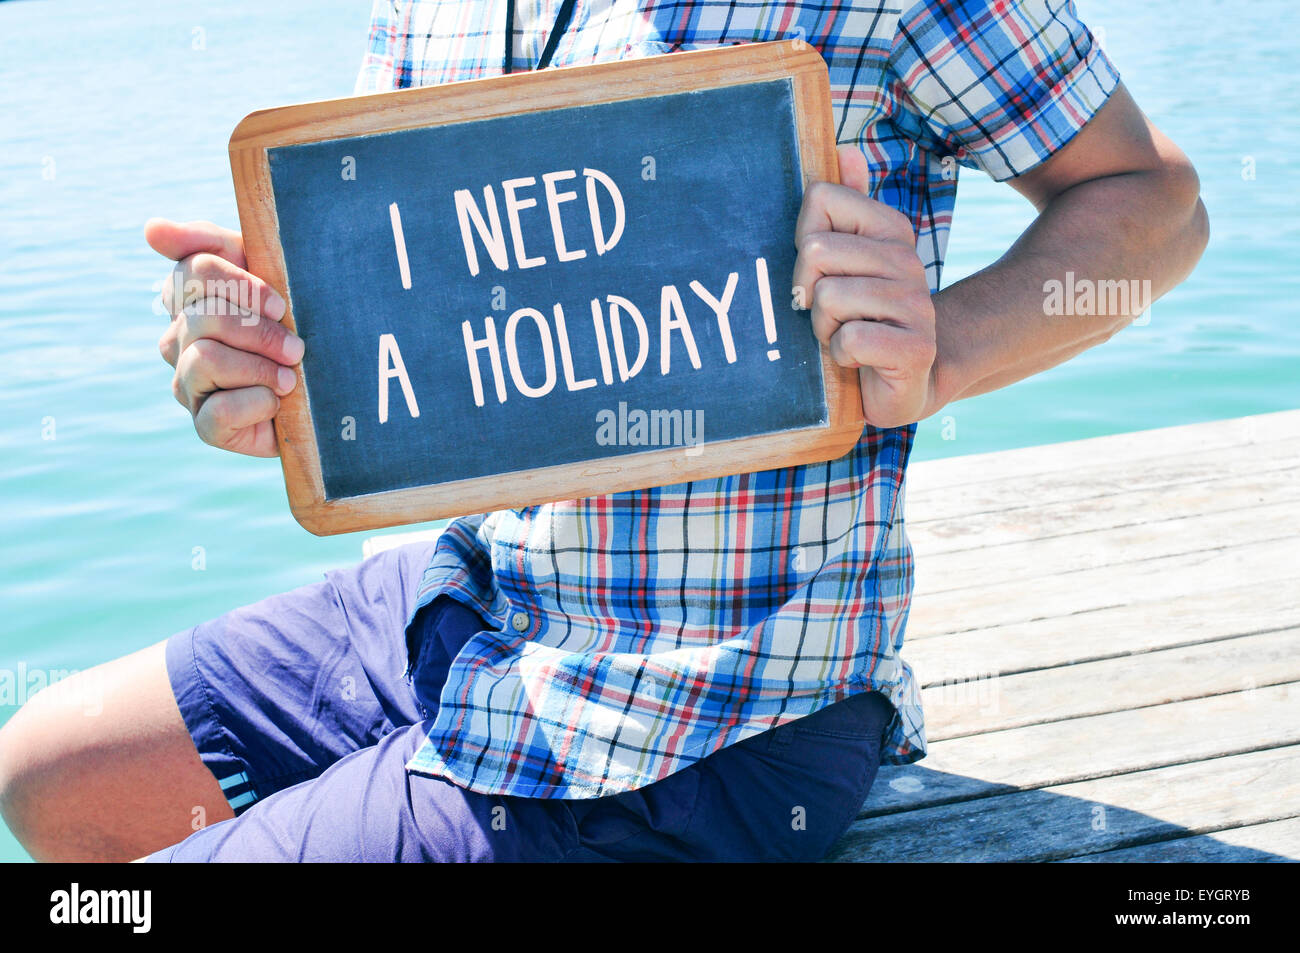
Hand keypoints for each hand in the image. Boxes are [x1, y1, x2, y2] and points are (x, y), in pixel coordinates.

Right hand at [146, 219, 302, 456]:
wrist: (329, 391)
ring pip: (205, 360)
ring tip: (290, 378)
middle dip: (260, 332)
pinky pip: (219, 411)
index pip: (195, 271)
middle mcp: (179, 340)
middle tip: (296, 347)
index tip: (281, 304)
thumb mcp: (267, 272)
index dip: (243, 285)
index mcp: (190, 299)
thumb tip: (151, 229)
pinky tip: (276, 403)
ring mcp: (188, 385)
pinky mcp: (206, 426)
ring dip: (260, 368)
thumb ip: (208, 243)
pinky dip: (257, 404)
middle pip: (205, 317)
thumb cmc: (295, 324)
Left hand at [792, 146, 937, 428]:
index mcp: (889, 230)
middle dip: (810, 292)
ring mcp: (916, 304)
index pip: (819, 199)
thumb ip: (846, 208)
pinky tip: (860, 360)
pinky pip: (850, 340)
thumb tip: (844, 151)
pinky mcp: (915, 348)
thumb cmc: (862, 319)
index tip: (821, 271)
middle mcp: (907, 260)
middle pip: (815, 249)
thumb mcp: (848, 261)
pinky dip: (843, 357)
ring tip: (847, 335)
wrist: (905, 381)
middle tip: (832, 312)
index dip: (803, 241)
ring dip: (825, 328)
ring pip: (829, 298)